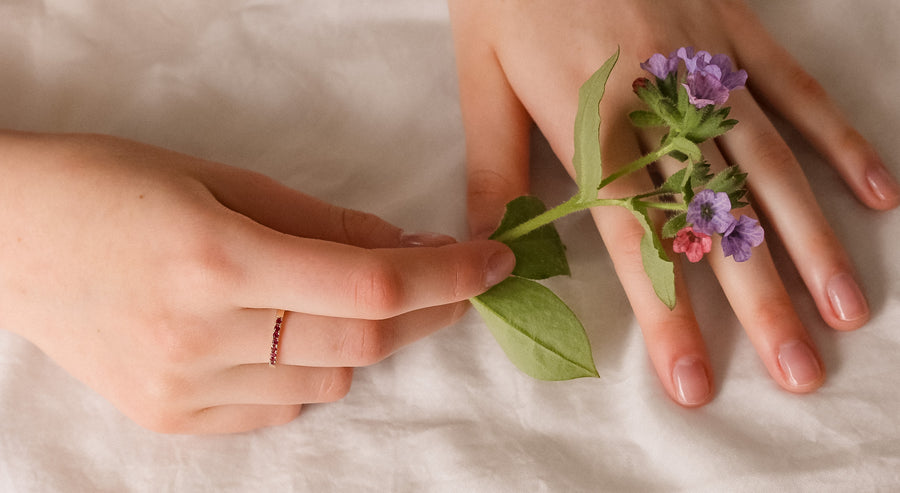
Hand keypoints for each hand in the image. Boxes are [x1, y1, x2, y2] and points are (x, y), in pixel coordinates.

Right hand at [0, 131, 514, 433]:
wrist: (8, 237)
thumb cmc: (112, 185)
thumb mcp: (221, 179)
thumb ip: (320, 222)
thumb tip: (406, 248)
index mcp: (215, 258)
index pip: (368, 283)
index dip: (447, 275)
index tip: (492, 261)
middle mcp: (198, 335)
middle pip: (360, 340)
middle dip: (428, 310)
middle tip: (454, 278)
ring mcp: (181, 388)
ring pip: (328, 379)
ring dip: (368, 338)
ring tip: (357, 297)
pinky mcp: (169, 418)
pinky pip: (280, 407)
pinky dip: (312, 371)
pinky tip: (296, 334)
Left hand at [448, 0, 898, 405]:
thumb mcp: (481, 81)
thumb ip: (493, 170)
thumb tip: (493, 252)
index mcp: (593, 123)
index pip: (636, 238)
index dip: (667, 313)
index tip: (694, 380)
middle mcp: (662, 102)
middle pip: (719, 216)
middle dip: (760, 301)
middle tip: (799, 371)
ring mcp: (709, 64)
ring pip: (771, 164)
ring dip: (813, 241)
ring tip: (848, 307)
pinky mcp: (736, 30)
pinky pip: (797, 90)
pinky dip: (841, 141)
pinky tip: (880, 193)